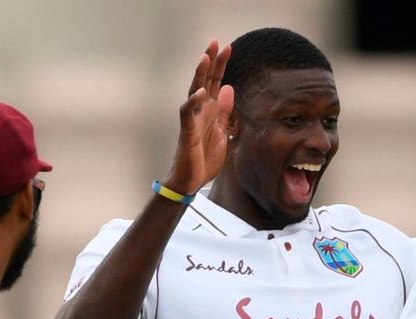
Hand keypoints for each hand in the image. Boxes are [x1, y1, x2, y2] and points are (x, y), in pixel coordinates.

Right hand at [163, 40, 234, 194]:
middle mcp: (199, 111)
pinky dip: (193, 102)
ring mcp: (192, 120)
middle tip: (215, 42)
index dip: (220, 65)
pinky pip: (188, 114)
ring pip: (193, 92)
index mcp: (209, 110)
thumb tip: (228, 87)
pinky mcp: (187, 133)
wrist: (192, 180)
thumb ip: (224, 110)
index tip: (227, 47)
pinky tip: (201, 92)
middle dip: (210, 62)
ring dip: (199, 75)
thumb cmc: (204, 157)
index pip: (215, 82)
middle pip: (204, 81)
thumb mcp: (222, 131)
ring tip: (205, 58)